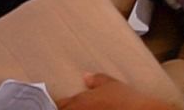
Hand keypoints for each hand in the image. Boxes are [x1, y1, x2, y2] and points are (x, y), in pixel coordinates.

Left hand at [56, 73, 174, 109]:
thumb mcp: (111, 84)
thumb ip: (97, 80)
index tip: (59, 103)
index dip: (57, 104)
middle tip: (67, 106)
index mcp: (79, 101)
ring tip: (85, 109)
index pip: (58, 104)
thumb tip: (86, 76)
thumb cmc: (125, 99)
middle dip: (64, 109)